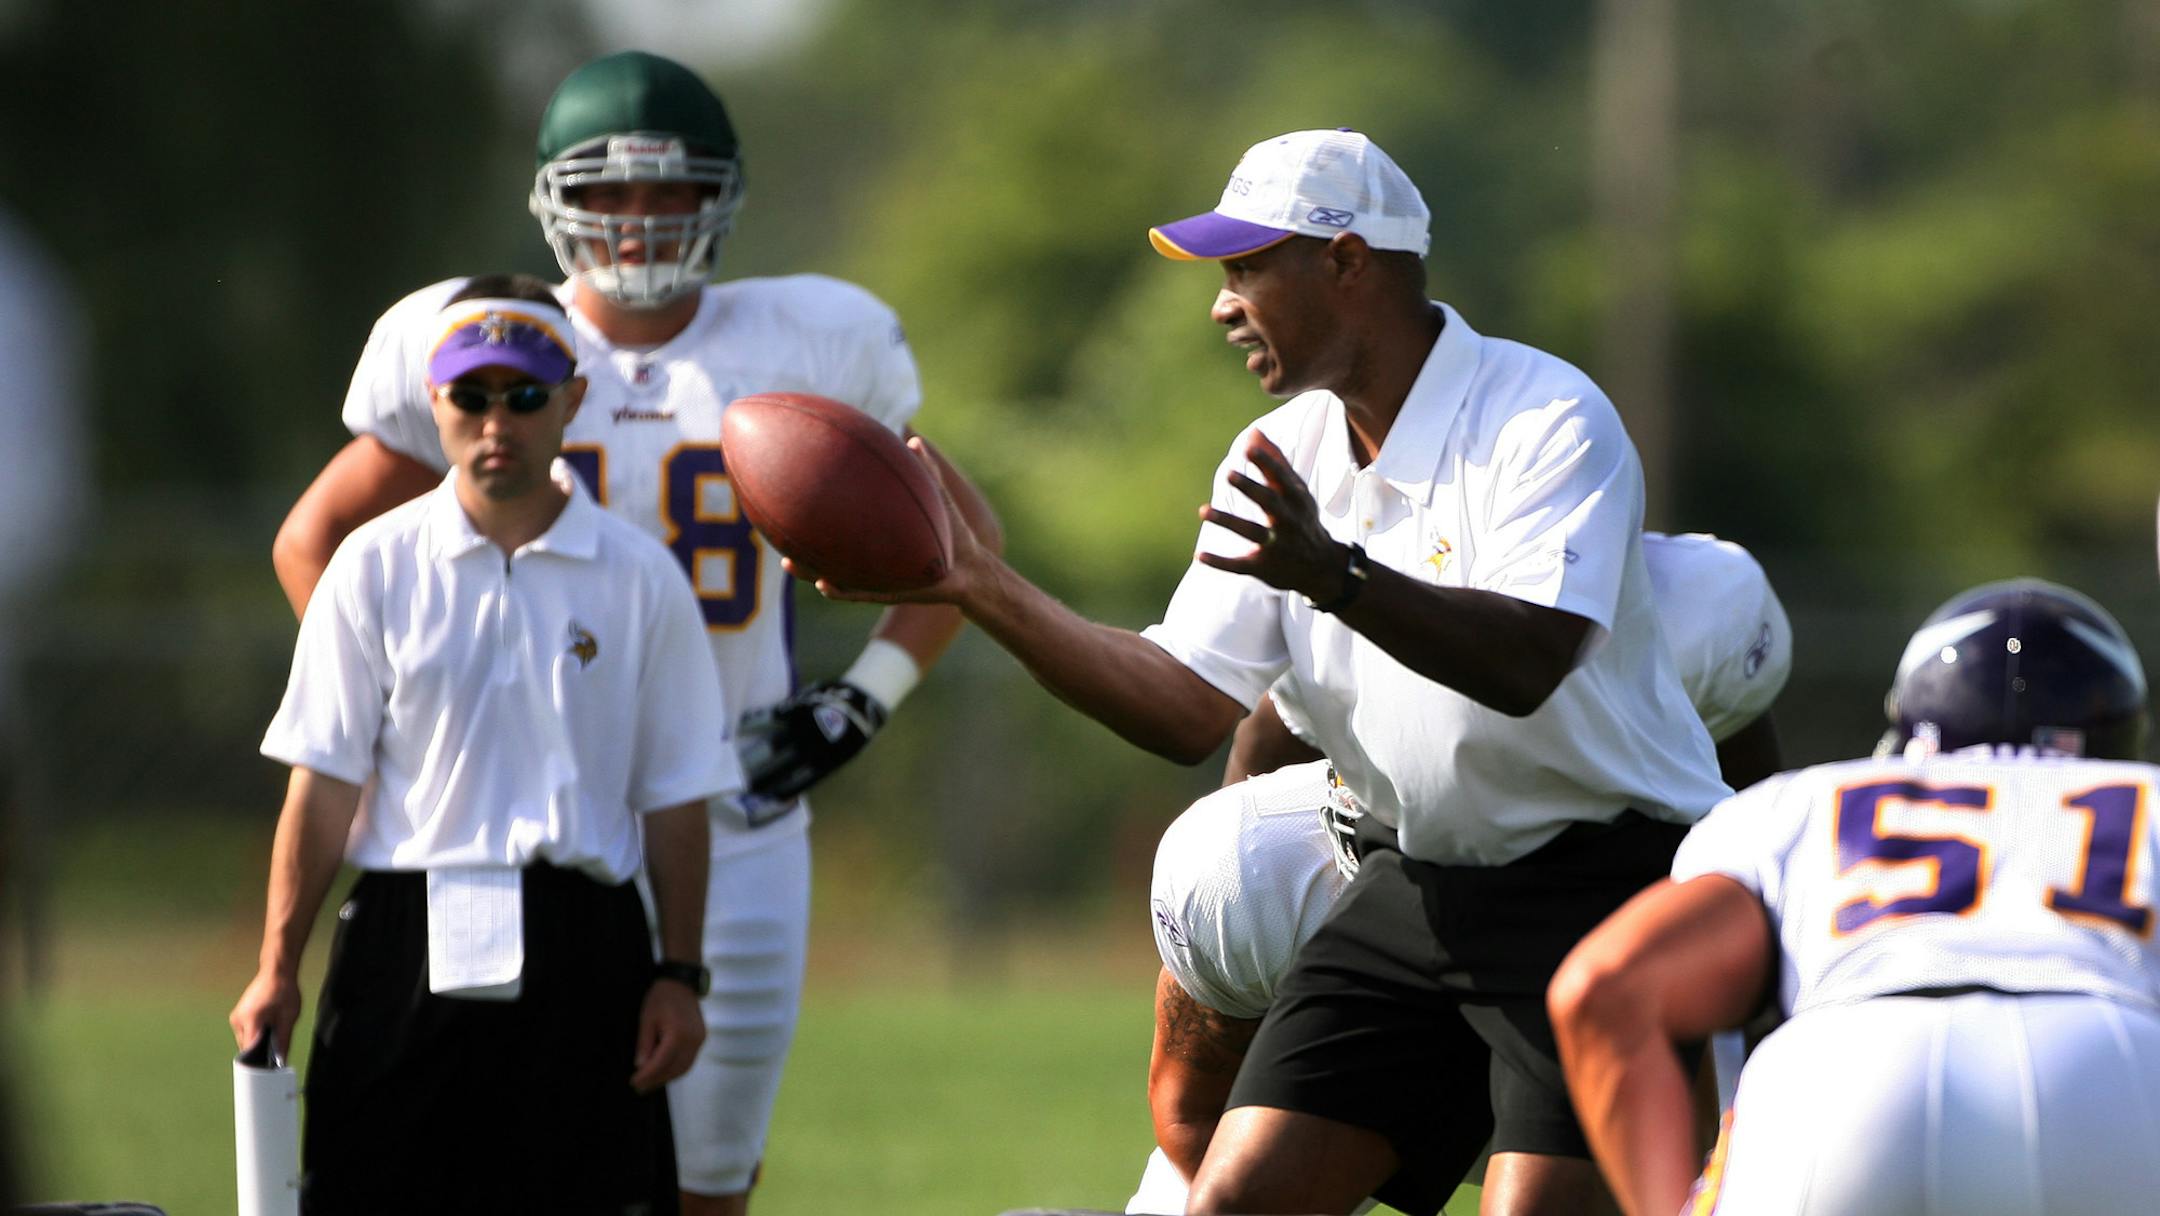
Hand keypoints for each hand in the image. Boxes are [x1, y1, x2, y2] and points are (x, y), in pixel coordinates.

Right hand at [230, 968, 303, 1059]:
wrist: (277, 970)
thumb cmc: (284, 990)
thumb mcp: (289, 1017)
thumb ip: (284, 1040)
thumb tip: (281, 1061)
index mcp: (250, 1021)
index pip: (249, 1052)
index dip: (258, 1063)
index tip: (267, 1071)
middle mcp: (238, 1020)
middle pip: (247, 1048)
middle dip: (260, 1053)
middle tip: (275, 1054)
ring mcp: (236, 1017)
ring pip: (246, 1040)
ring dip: (258, 1042)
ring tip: (274, 1036)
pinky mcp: (239, 1014)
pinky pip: (246, 1032)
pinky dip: (255, 1034)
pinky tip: (268, 1029)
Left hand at [629, 977, 705, 1092]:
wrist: (681, 982)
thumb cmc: (661, 998)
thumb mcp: (646, 1019)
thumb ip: (644, 1044)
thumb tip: (641, 1066)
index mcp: (678, 1034)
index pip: (661, 1062)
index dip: (647, 1075)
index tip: (634, 1082)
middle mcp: (693, 1040)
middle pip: (675, 1069)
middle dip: (657, 1080)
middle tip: (640, 1087)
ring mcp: (699, 1040)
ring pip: (684, 1067)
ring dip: (667, 1077)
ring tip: (650, 1082)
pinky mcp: (701, 1038)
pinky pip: (689, 1060)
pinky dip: (676, 1068)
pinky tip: (664, 1070)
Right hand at [737, 680, 888, 799]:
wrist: (863, 698)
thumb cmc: (854, 731)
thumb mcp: (844, 755)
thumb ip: (821, 765)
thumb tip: (794, 777)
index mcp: (830, 760)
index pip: (803, 779)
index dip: (786, 789)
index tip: (770, 797)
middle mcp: (816, 744)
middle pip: (784, 763)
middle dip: (765, 775)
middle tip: (748, 785)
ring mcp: (806, 724)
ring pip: (775, 741)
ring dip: (756, 752)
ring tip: (739, 760)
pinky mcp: (800, 706)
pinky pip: (774, 716)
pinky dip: (758, 722)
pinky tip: (743, 727)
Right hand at [789, 436, 989, 604]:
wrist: (971, 567)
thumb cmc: (950, 531)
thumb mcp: (935, 496)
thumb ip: (923, 470)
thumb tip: (911, 439)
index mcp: (872, 535)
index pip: (839, 523)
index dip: (816, 513)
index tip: (791, 494)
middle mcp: (868, 557)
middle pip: (825, 550)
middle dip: (799, 544)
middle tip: (776, 530)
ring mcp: (874, 576)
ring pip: (833, 576)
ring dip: (810, 572)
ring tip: (790, 563)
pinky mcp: (889, 593)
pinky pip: (859, 595)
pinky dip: (840, 591)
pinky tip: (825, 584)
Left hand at [1195, 430, 1346, 600]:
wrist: (1322, 567)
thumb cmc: (1301, 518)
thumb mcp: (1295, 491)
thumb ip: (1274, 462)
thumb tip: (1254, 432)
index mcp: (1295, 500)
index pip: (1281, 478)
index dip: (1266, 463)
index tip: (1249, 447)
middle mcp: (1287, 521)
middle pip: (1268, 503)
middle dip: (1250, 489)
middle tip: (1229, 474)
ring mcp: (1275, 545)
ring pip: (1252, 532)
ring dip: (1228, 521)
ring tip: (1203, 510)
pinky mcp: (1263, 567)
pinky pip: (1240, 565)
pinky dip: (1220, 562)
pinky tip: (1198, 555)